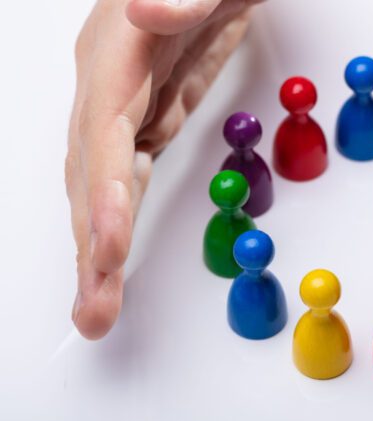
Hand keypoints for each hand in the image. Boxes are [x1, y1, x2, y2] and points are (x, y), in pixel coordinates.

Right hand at [66, 0, 259, 339]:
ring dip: (100, 246)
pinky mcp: (150, 113)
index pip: (103, 130)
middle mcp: (110, 84)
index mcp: (117, 51)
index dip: (103, 190)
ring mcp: (127, 102)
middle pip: (92, 170)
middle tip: (94, 310)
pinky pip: (129, 172)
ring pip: (105, 181)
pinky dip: (120, 218)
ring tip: (97, 304)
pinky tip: (111, 258)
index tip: (108, 246)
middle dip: (92, 242)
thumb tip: (145, 13)